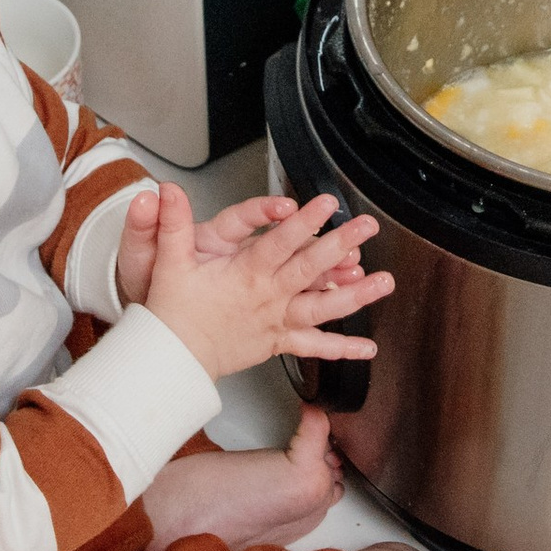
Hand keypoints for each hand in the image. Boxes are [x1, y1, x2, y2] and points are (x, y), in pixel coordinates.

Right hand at [145, 182, 388, 382]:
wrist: (174, 359)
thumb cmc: (174, 311)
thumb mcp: (170, 261)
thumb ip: (172, 223)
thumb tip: (166, 191)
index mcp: (245, 274)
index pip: (280, 241)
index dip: (305, 221)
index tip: (327, 203)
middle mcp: (267, 297)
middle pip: (310, 269)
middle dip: (341, 245)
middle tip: (366, 226)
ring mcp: (276, 322)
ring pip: (322, 308)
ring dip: (355, 295)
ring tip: (384, 283)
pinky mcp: (278, 342)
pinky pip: (314, 346)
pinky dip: (341, 348)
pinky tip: (368, 348)